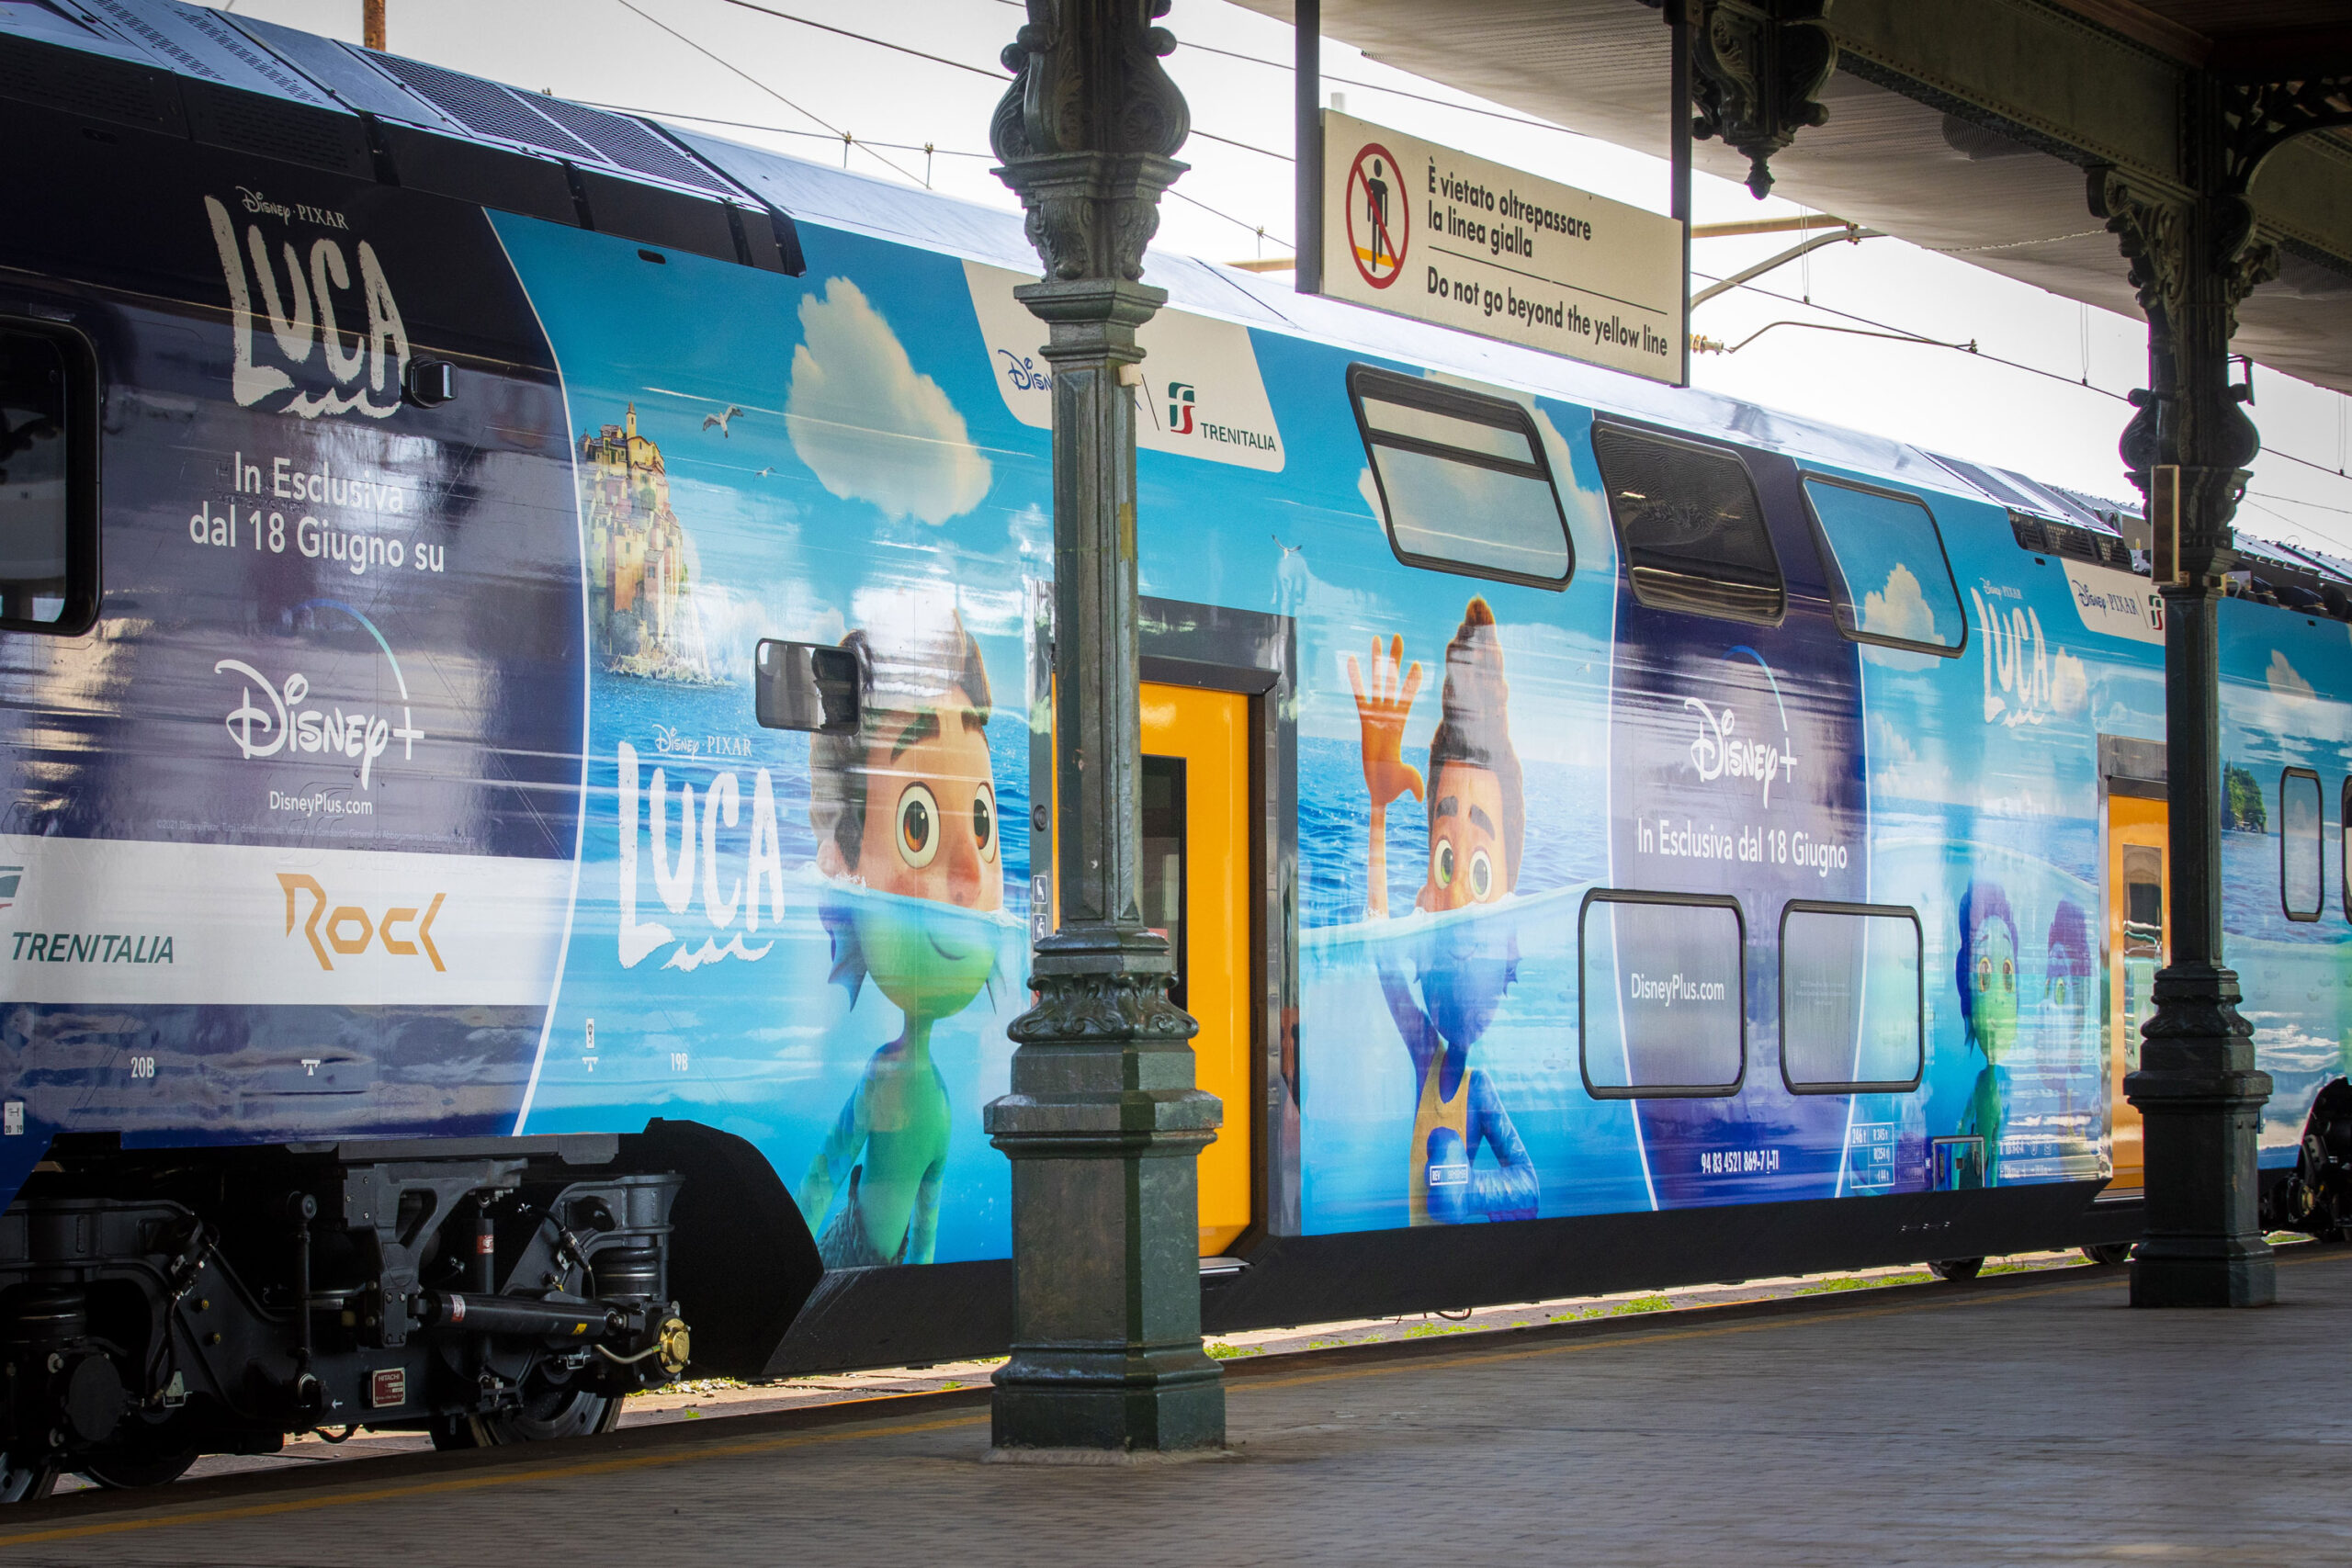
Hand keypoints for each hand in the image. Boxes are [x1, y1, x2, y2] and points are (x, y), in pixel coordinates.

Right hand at [1347, 635, 1423, 809]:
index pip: (1406, 700)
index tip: (1420, 665)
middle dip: (1395, 659)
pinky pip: (1357, 695)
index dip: (1412, 684)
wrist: (1380, 789)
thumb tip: (1421, 798)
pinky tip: (1350, 659)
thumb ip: (1414, 786)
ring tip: (1376, 638)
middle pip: (1392, 681)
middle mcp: (1388, 715)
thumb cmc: (1393, 785)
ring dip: (1376, 661)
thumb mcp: (1406, 783)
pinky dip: (1354, 677)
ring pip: (1375, 682)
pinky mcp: (1363, 719)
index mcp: (1398, 726)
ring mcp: (1375, 714)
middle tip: (1397, 636)